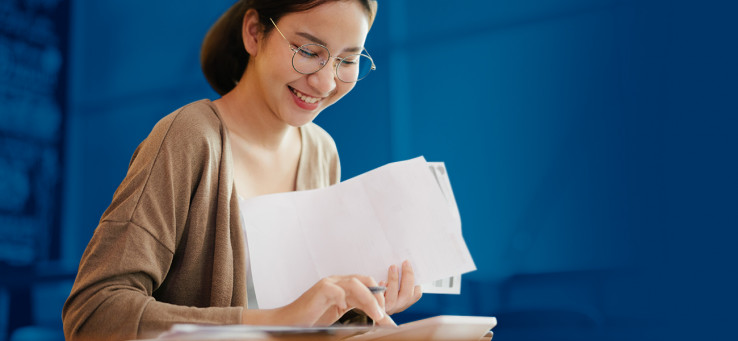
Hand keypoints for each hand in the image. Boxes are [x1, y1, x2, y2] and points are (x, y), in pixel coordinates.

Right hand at [275, 275, 396, 326]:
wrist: (289, 322)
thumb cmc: (312, 320)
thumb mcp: (341, 315)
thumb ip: (358, 311)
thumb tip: (380, 318)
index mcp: (345, 287)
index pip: (369, 286)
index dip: (380, 300)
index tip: (388, 318)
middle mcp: (338, 282)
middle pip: (366, 280)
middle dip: (378, 298)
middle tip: (383, 316)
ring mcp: (329, 284)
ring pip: (355, 284)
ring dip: (369, 299)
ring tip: (376, 315)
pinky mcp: (320, 289)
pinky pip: (336, 290)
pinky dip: (343, 298)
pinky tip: (343, 308)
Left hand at [379, 260, 422, 314]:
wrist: (360, 296)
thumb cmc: (379, 285)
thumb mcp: (392, 283)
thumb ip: (400, 278)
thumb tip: (406, 262)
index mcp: (404, 301)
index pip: (415, 295)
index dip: (416, 282)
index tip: (413, 269)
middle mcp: (396, 306)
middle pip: (407, 295)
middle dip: (408, 276)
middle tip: (405, 262)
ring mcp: (385, 308)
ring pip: (393, 298)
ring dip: (394, 280)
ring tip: (392, 267)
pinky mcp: (374, 307)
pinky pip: (379, 300)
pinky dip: (382, 290)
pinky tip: (381, 281)